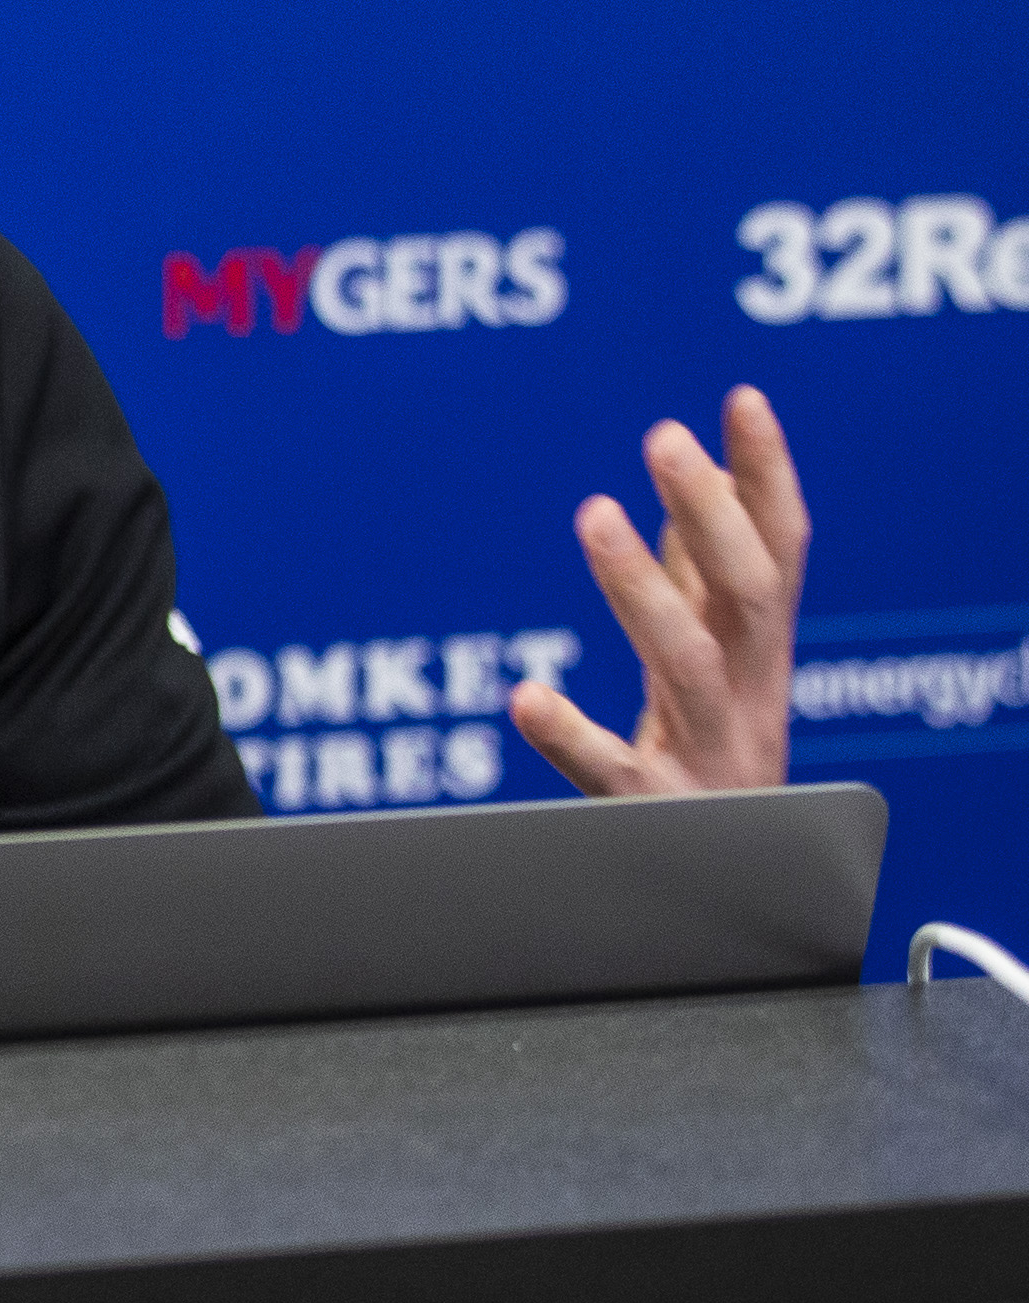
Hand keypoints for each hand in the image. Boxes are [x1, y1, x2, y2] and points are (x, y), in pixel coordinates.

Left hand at [509, 386, 809, 797]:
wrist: (734, 904)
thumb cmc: (712, 768)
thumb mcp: (715, 665)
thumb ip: (699, 582)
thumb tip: (691, 487)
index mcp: (758, 658)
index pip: (777, 554)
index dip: (766, 477)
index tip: (741, 399)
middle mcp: (748, 701)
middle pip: (751, 597)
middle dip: (715, 513)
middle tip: (664, 436)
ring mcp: (708, 758)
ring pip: (692, 668)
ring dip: (645, 588)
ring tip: (595, 514)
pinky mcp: (657, 816)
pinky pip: (618, 775)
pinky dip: (573, 735)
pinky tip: (526, 696)